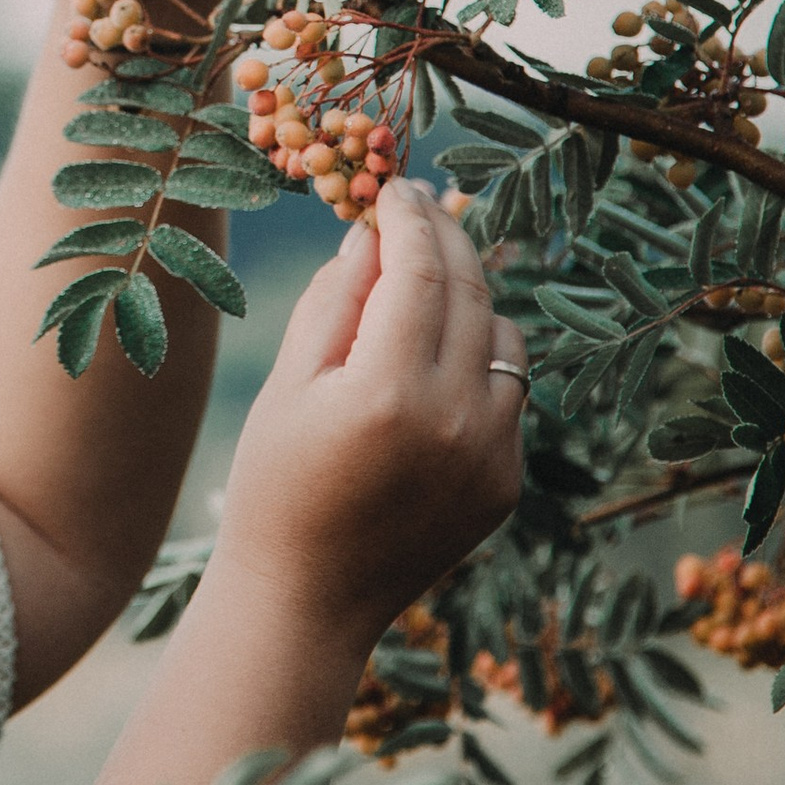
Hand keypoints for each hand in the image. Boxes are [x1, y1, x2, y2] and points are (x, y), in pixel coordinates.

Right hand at [213, 178, 525, 646]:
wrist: (307, 600)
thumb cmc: (276, 484)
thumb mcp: (288, 384)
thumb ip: (336, 301)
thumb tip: (371, 233)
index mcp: (390, 391)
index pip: (417, 271)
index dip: (406, 217)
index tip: (391, 184)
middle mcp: (457, 420)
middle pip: (470, 292)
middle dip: (444, 237)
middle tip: (417, 202)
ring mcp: (492, 456)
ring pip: (503, 338)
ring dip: (468, 296)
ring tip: (420, 283)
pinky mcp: (506, 483)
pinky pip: (508, 393)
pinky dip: (477, 359)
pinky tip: (433, 357)